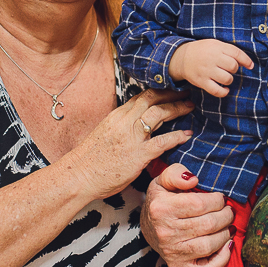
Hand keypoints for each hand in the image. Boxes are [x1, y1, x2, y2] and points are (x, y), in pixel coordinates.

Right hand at [62, 89, 193, 200]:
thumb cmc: (90, 160)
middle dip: (171, 94)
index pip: (141, 96)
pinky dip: (177, 136)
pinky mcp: (138, 154)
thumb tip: (134, 125)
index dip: (159, 91)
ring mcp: (132, 137)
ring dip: (177, 108)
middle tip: (185, 93)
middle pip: (152, 99)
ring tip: (189, 107)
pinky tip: (187, 135)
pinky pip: (162, 141)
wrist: (78, 175)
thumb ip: (121, 126)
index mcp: (117, 116)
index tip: (171, 90)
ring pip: (159, 113)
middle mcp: (124, 121)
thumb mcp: (105, 134)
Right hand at [141, 163, 235, 266]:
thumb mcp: (163, 181)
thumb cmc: (161, 201)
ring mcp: (172, 252)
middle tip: (228, 211)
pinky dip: (221, 260)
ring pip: (209, 245)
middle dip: (225, 216)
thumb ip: (176, 173)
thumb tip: (193, 179)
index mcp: (161, 209)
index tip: (220, 198)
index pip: (200, 204)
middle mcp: (166, 232)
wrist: (148, 227)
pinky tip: (227, 245)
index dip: (217, 200)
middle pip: (208, 225)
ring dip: (225, 234)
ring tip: (228, 225)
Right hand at [168, 39, 253, 97]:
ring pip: (227, 79)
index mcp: (217, 47)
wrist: (181, 57)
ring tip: (224, 77)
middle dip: (234, 69)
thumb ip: (229, 50)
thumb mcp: (215, 44)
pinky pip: (217, 91)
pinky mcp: (201, 81)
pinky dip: (224, 92)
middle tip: (228, 69)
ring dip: (229, 80)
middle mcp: (212, 58)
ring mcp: (206, 71)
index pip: (237, 53)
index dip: (246, 61)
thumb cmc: (202, 51)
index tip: (250, 66)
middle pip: (233, 67)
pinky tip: (225, 89)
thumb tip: (245, 62)